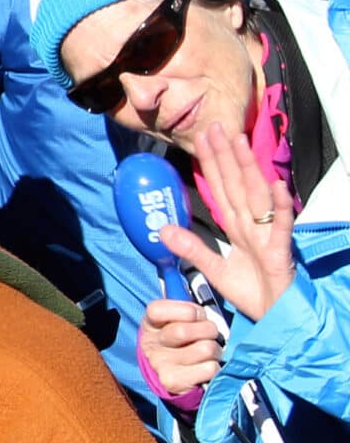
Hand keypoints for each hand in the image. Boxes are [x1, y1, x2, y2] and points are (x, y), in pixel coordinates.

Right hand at [139, 297, 223, 396]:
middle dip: (207, 330)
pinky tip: (205, 366)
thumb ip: (182, 299)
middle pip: (184, 331)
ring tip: (208, 350)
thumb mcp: (176, 317)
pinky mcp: (172, 382)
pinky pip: (209, 369)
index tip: (196, 314)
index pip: (158, 309)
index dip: (185, 310)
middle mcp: (150, 343)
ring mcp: (159, 364)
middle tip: (208, 332)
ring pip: (204, 349)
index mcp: (150, 323)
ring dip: (214, 349)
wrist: (172, 372)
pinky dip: (214, 367)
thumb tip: (187, 264)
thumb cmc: (181, 337)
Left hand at [161, 122, 300, 321]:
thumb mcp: (213, 270)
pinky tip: (275, 185)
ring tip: (240, 143)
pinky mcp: (280, 252)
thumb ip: (191, 248)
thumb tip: (162, 229)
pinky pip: (280, 226)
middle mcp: (251, 225)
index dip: (212, 164)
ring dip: (248, 169)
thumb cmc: (252, 291)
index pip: (221, 189)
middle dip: (226, 156)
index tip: (202, 138)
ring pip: (256, 196)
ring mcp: (266, 236)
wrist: (276, 316)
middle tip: (216, 126)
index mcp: (236, 227)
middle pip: (236, 184)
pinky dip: (278, 206)